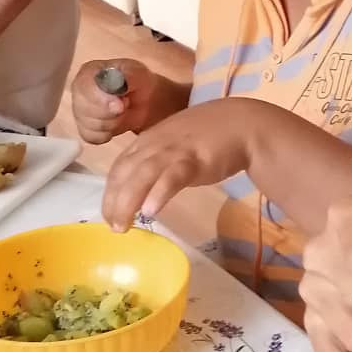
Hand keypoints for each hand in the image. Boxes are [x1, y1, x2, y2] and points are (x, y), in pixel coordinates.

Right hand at [70, 58, 169, 144]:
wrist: (144, 99)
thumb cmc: (137, 82)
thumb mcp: (138, 73)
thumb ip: (127, 77)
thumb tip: (115, 89)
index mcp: (88, 72)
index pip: (85, 87)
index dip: (102, 99)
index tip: (120, 105)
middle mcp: (79, 91)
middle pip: (84, 109)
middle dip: (110, 113)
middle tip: (125, 104)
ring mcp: (79, 111)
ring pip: (89, 125)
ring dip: (111, 123)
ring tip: (122, 112)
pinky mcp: (85, 128)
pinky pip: (91, 137)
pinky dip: (106, 134)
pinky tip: (116, 124)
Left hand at [101, 98, 256, 229]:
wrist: (242, 124)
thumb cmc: (208, 135)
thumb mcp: (173, 145)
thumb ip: (156, 160)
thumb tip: (142, 187)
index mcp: (147, 141)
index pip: (119, 167)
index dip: (110, 192)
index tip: (108, 214)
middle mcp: (155, 144)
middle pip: (125, 173)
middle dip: (114, 201)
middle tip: (114, 227)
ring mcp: (174, 151)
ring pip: (142, 175)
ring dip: (128, 201)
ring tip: (124, 225)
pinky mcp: (195, 160)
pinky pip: (172, 177)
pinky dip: (159, 193)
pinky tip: (151, 211)